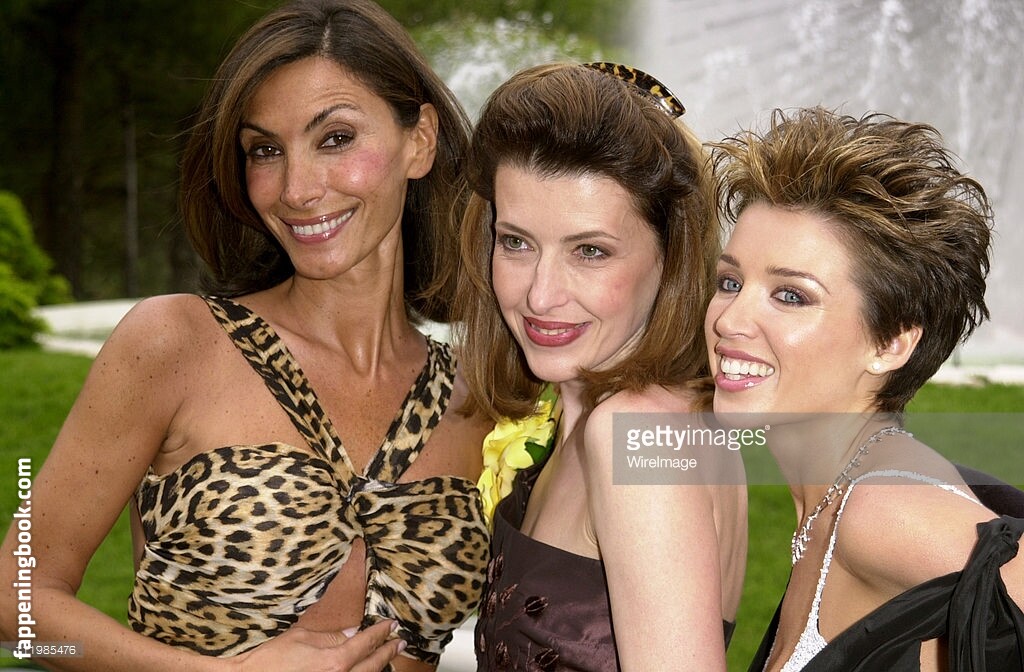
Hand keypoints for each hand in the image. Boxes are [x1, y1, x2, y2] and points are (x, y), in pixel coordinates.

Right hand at [231, 619, 403, 671]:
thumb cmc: (270, 660)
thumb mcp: (301, 638)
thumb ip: (330, 636)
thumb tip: (352, 632)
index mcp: (334, 661)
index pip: (366, 643)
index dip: (381, 632)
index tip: (391, 624)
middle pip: (373, 664)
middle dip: (388, 651)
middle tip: (400, 641)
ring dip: (378, 666)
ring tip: (387, 656)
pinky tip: (365, 670)